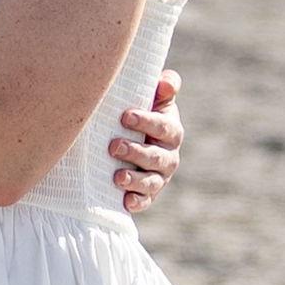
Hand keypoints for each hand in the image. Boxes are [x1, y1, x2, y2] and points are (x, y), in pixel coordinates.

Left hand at [106, 69, 181, 211]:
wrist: (127, 138)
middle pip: (156, 156)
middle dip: (136, 152)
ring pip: (151, 181)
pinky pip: (146, 200)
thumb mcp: (153, 98)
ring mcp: (159, 177)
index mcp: (171, 131)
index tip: (124, 116)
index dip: (146, 122)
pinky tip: (126, 201)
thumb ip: (163, 87)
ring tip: (117, 176)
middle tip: (113, 146)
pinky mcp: (148, 194)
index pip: (164, 127)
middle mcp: (169, 156)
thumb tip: (166, 82)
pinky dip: (137, 202)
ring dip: (135, 180)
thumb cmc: (139, 113)